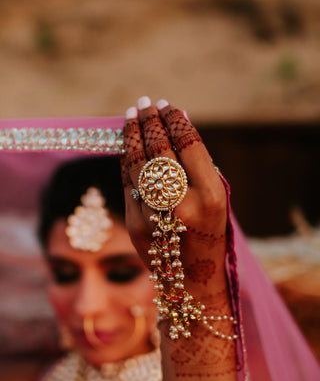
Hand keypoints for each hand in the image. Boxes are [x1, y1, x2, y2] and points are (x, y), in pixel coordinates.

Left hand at [121, 97, 228, 298]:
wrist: (192, 278)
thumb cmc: (209, 232)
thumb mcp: (215, 198)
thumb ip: (197, 164)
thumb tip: (176, 122)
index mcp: (210, 196)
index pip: (188, 144)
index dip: (175, 120)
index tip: (168, 105)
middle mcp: (182, 205)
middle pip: (159, 149)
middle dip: (150, 120)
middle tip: (145, 102)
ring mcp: (154, 216)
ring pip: (137, 163)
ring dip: (133, 134)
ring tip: (132, 114)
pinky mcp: (134, 224)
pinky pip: (127, 181)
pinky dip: (127, 158)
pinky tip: (129, 143)